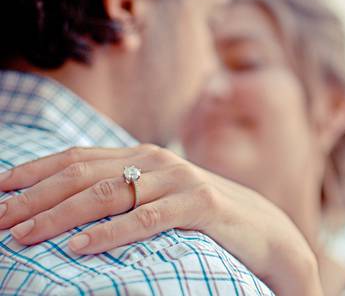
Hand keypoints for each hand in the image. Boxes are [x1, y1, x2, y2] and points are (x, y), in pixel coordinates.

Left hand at [0, 145, 321, 295]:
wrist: (261, 226)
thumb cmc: (202, 214)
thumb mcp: (158, 197)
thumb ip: (124, 192)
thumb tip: (70, 204)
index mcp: (142, 156)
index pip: (77, 157)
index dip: (34, 171)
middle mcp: (156, 160)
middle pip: (84, 174)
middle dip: (34, 197)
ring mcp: (179, 179)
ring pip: (110, 194)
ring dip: (60, 216)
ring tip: (24, 236)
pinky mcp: (201, 203)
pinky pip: (148, 219)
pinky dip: (111, 232)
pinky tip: (80, 247)